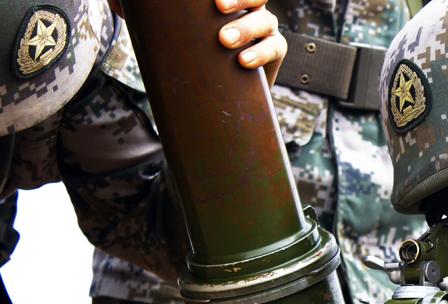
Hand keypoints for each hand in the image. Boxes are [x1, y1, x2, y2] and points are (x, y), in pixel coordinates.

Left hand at [107, 0, 286, 84]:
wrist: (213, 96)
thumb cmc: (189, 53)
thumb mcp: (166, 28)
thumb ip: (142, 10)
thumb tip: (117, 1)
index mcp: (230, 1)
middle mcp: (250, 9)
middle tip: (218, 8)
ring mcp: (265, 31)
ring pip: (265, 21)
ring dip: (247, 28)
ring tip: (225, 42)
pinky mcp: (274, 54)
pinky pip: (275, 47)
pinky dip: (261, 53)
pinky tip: (244, 61)